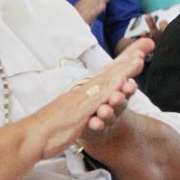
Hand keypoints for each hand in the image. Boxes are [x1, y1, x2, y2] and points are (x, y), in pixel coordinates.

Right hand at [31, 38, 153, 158]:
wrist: (31, 135)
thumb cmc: (51, 125)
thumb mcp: (72, 111)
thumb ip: (84, 103)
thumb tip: (95, 100)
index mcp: (85, 90)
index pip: (109, 71)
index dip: (125, 60)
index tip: (142, 49)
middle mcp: (85, 90)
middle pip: (112, 70)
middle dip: (130, 57)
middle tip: (148, 43)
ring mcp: (83, 99)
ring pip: (108, 82)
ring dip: (124, 70)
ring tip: (139, 59)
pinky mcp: (80, 112)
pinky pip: (98, 100)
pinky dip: (110, 90)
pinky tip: (122, 84)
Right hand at [73, 0, 123, 24]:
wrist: (59, 28)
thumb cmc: (74, 16)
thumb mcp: (85, 3)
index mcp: (88, 0)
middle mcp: (86, 3)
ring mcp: (84, 10)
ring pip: (96, 1)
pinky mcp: (82, 19)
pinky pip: (90, 14)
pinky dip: (96, 10)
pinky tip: (102, 5)